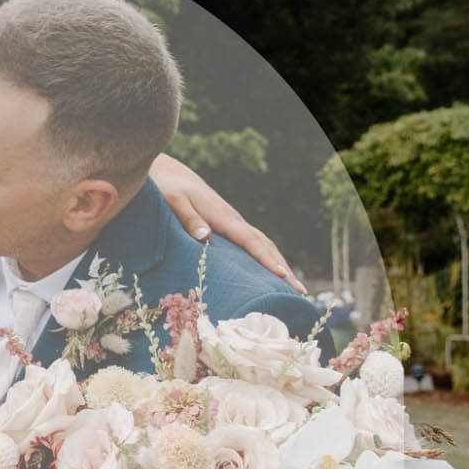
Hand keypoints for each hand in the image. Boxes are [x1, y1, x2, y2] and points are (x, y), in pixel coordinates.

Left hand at [146, 154, 305, 294]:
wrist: (170, 176)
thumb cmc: (168, 190)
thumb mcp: (173, 202)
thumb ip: (188, 219)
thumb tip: (205, 237)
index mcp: (224, 218)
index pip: (251, 241)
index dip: (267, 259)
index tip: (282, 276)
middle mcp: (234, 222)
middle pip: (266, 247)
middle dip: (283, 269)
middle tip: (300, 292)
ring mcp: (233, 226)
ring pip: (263, 247)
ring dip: (279, 266)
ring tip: (294, 289)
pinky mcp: (228, 229)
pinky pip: (253, 247)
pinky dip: (266, 260)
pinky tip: (269, 277)